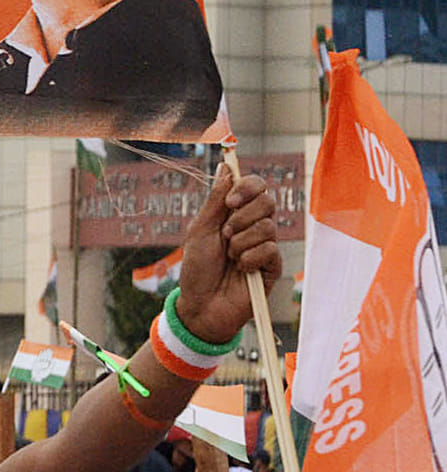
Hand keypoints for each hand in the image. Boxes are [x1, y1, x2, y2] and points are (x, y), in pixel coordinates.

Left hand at [175, 166, 280, 343]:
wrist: (202, 305)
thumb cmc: (198, 269)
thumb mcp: (200, 231)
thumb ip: (215, 200)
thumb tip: (226, 166)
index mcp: (236, 214)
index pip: (256, 186)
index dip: (247, 187)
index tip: (230, 201)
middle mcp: (254, 226)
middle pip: (267, 201)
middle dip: (242, 216)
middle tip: (225, 234)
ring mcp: (265, 245)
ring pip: (268, 226)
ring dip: (240, 242)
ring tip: (229, 257)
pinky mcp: (273, 266)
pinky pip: (269, 249)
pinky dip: (249, 258)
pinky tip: (240, 269)